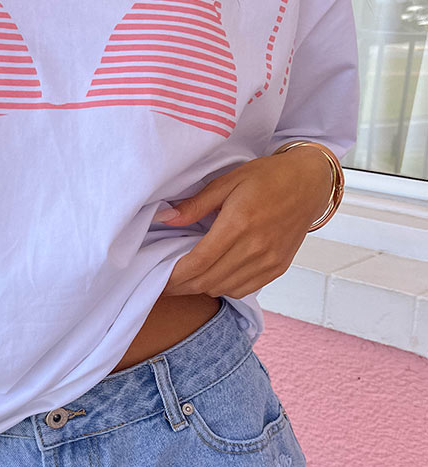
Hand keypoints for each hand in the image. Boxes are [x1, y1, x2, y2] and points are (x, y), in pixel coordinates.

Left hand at [155, 145, 334, 298]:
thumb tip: (165, 218)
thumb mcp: (228, 181)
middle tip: (164, 284)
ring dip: (201, 288)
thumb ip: (195, 204)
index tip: (157, 279)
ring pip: (223, 289)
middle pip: (207, 281)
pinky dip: (223, 287)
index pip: (197, 263)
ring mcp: (269, 261)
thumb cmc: (267, 177)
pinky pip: (243, 289)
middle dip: (181, 287)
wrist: (310, 183)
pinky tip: (214, 276)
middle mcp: (255, 247)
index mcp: (239, 223)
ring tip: (186, 279)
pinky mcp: (277, 268)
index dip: (174, 276)